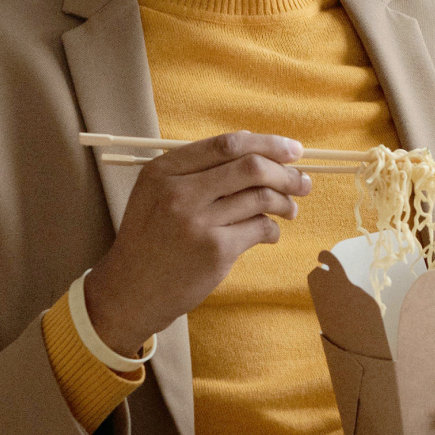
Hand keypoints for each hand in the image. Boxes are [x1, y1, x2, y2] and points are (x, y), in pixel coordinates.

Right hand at [83, 130, 311, 355]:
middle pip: (251, 167)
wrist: (131, 290)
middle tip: (302, 182)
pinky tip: (269, 233)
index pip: (227, 144)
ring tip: (290, 210)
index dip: (267, 144)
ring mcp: (198, 222)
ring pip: (261, 197)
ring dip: (285, 202)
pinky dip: (272, 229)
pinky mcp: (215, 251)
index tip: (292, 150)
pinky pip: (260, 228)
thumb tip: (260, 153)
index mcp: (165, 170)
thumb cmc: (151, 239)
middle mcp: (179, 192)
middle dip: (286, 172)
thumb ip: (196, 171)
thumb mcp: (156, 194)